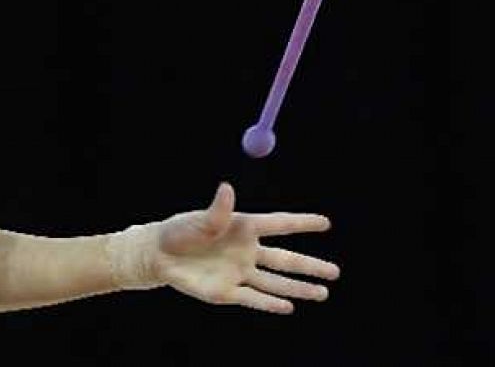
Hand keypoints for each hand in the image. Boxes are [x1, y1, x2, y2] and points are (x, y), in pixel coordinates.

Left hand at [118, 182, 338, 314]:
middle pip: (285, 259)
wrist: (158, 256)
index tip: (326, 222)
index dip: (302, 223)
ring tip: (323, 293)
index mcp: (243, 227)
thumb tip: (227, 188)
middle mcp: (247, 251)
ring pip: (275, 282)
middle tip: (336, 271)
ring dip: (298, 288)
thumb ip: (217, 211)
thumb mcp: (198, 220)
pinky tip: (289, 307)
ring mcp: (239, 273)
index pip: (279, 224)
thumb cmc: (179, 231)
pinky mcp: (227, 292)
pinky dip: (270, 304)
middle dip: (310, 266)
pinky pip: (253, 299)